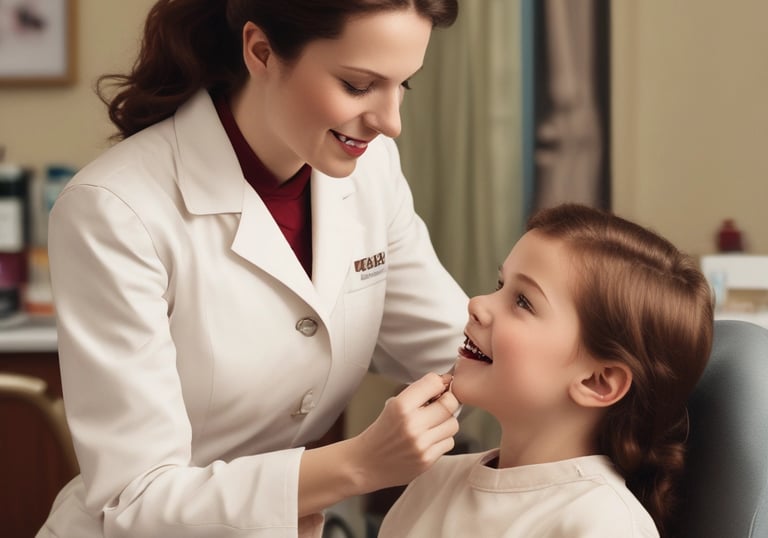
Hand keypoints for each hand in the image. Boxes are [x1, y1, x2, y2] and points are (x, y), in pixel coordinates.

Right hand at [350, 372, 458, 490]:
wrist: (366, 463)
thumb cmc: (381, 432)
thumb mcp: (392, 405)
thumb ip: (418, 395)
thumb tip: (445, 383)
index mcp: (401, 406)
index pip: (434, 383)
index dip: (440, 382)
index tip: (439, 386)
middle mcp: (412, 424)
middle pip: (450, 404)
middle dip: (447, 402)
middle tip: (440, 405)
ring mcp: (421, 443)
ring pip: (453, 424)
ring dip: (446, 422)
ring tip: (432, 424)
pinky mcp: (427, 459)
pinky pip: (449, 442)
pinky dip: (442, 439)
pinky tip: (429, 439)